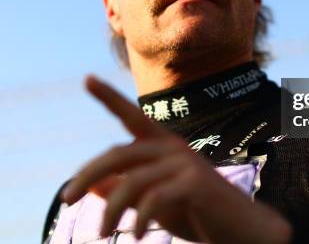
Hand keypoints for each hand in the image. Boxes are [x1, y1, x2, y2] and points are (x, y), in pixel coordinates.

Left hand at [61, 75, 291, 243]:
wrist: (242, 231)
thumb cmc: (196, 213)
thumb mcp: (154, 202)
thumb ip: (125, 191)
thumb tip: (91, 185)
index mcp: (163, 146)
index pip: (131, 117)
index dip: (109, 97)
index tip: (87, 79)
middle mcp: (173, 147)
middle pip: (117, 154)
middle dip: (87, 175)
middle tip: (66, 199)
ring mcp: (185, 163)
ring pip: (130, 182)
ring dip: (111, 211)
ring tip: (101, 233)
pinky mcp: (195, 183)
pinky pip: (154, 199)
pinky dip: (141, 219)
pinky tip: (138, 235)